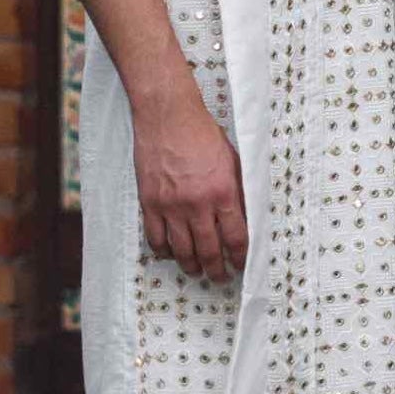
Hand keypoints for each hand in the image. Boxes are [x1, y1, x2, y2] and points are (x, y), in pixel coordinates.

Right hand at [133, 91, 248, 283]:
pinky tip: (171, 254)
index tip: (240, 265)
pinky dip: (164, 252)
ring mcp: (171, 206)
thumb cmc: (202, 133)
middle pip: (209, 251)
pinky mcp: (150, 203)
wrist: (168, 116)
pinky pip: (156, 238)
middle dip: (217, 270)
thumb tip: (244, 217)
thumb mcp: (232, 160)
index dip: (240, 257)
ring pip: (182, 251)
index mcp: (223, 192)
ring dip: (192, 266)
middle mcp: (198, 204)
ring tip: (197, 271)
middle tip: (220, 277)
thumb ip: (238, 191)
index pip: (236, 238)